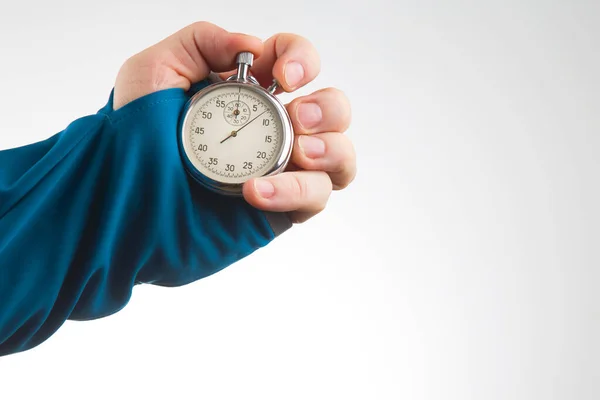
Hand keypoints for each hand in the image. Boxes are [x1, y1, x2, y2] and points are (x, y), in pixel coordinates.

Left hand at [113, 21, 355, 223]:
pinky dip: (296, 191)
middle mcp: (273, 130)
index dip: (301, 60)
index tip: (281, 76)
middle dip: (326, 108)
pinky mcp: (281, 209)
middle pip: (333, 110)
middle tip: (297, 118)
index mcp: (250, 94)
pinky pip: (315, 198)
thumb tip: (251, 47)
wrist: (121, 205)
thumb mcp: (153, 72)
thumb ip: (200, 41)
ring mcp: (281, 170)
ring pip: (339, 156)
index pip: (296, 63)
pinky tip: (255, 191)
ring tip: (299, 153)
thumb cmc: (131, 139)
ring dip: (331, 149)